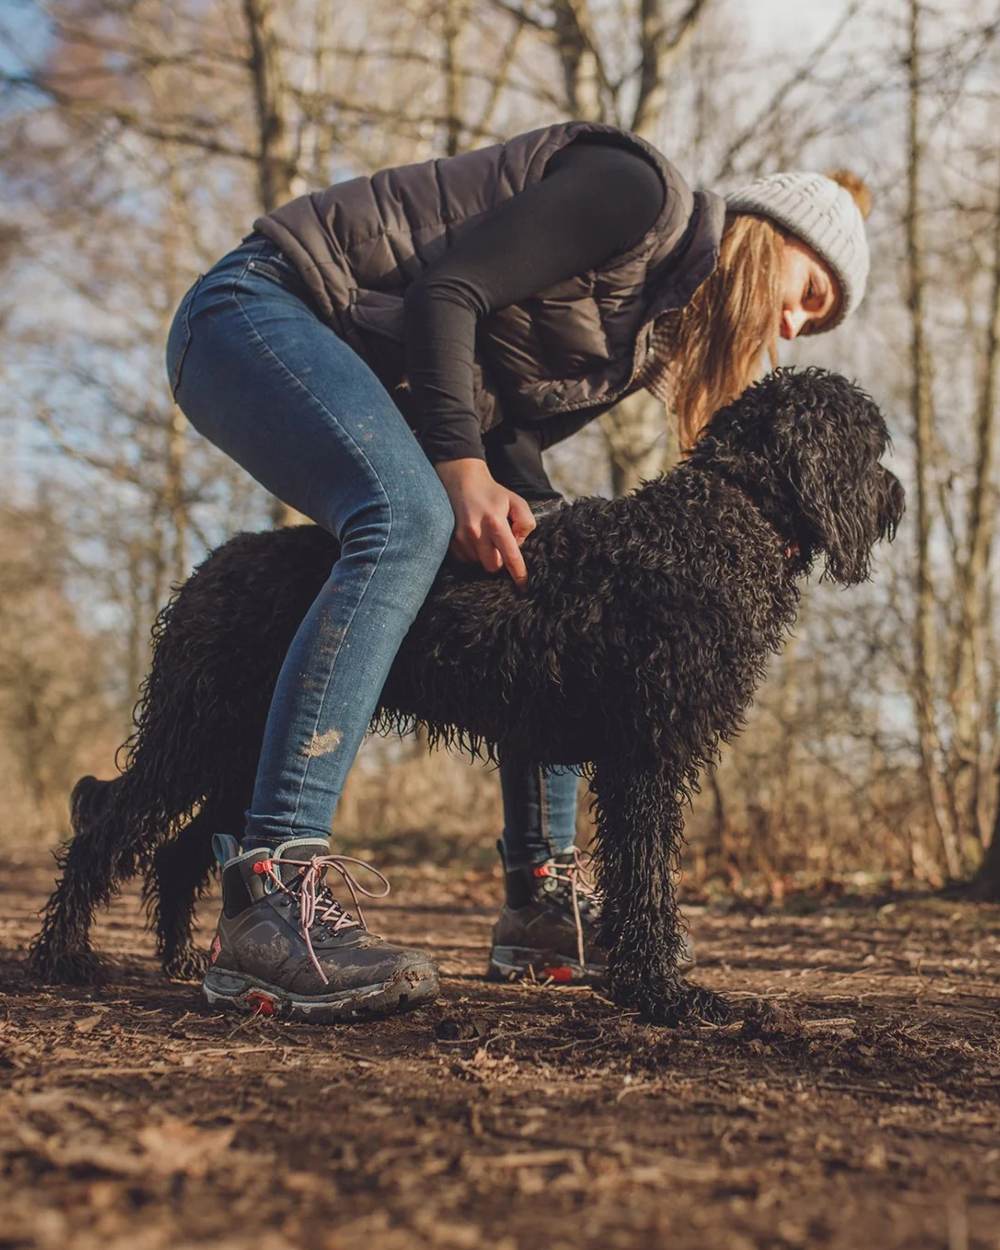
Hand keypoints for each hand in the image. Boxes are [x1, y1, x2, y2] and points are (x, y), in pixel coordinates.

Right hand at [434, 458, 535, 586]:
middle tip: (499, 544)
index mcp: (495, 522)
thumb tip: (518, 543)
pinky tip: (473, 536)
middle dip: (499, 560)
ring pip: (478, 562)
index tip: (523, 586)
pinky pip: (465, 559)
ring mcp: (460, 538)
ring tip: (484, 535)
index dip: (518, 573)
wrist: (461, 480)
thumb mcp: (516, 501)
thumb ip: (525, 522)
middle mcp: (476, 532)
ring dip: (484, 555)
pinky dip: (472, 552)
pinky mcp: (450, 541)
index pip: (510, 555)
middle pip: (493, 566)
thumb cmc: (492, 493)